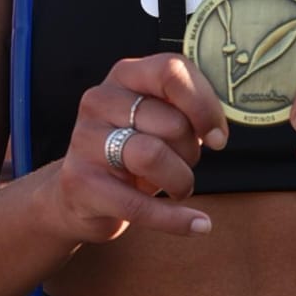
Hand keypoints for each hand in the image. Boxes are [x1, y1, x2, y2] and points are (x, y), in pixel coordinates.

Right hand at [50, 55, 227, 243]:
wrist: (78, 192)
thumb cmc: (131, 150)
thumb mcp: (159, 120)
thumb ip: (188, 112)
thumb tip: (215, 132)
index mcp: (125, 75)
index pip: (171, 71)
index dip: (204, 106)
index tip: (217, 136)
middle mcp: (100, 100)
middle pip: (171, 123)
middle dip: (192, 153)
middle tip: (183, 165)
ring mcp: (85, 139)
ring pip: (153, 156)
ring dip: (181, 181)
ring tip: (178, 188)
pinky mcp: (80, 182)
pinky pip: (139, 205)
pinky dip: (176, 220)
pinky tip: (197, 225)